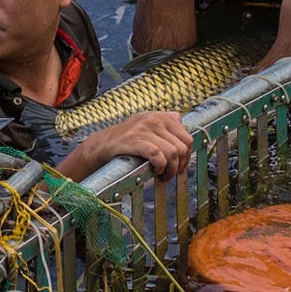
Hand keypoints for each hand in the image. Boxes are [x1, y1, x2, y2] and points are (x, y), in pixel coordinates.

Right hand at [58, 111, 193, 181]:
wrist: (103, 144)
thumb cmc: (127, 139)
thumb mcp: (147, 124)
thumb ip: (165, 123)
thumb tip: (183, 128)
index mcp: (161, 116)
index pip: (187, 137)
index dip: (187, 155)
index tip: (181, 166)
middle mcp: (155, 119)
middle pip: (182, 146)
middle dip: (180, 164)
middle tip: (172, 174)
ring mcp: (144, 128)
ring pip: (172, 152)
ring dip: (170, 169)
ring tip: (163, 175)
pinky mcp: (135, 139)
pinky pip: (158, 155)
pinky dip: (160, 166)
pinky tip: (156, 171)